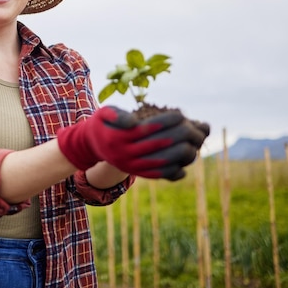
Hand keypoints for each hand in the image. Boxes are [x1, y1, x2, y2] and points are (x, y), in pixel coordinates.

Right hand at [56, 106, 209, 179]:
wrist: (92, 145)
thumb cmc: (103, 124)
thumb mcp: (104, 112)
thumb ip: (117, 114)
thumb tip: (133, 120)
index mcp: (118, 137)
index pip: (148, 128)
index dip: (167, 121)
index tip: (181, 114)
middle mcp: (125, 154)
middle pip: (160, 144)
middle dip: (181, 136)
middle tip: (196, 129)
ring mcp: (131, 166)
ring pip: (163, 162)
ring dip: (183, 153)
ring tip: (196, 144)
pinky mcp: (136, 173)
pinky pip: (158, 175)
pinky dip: (175, 170)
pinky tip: (185, 161)